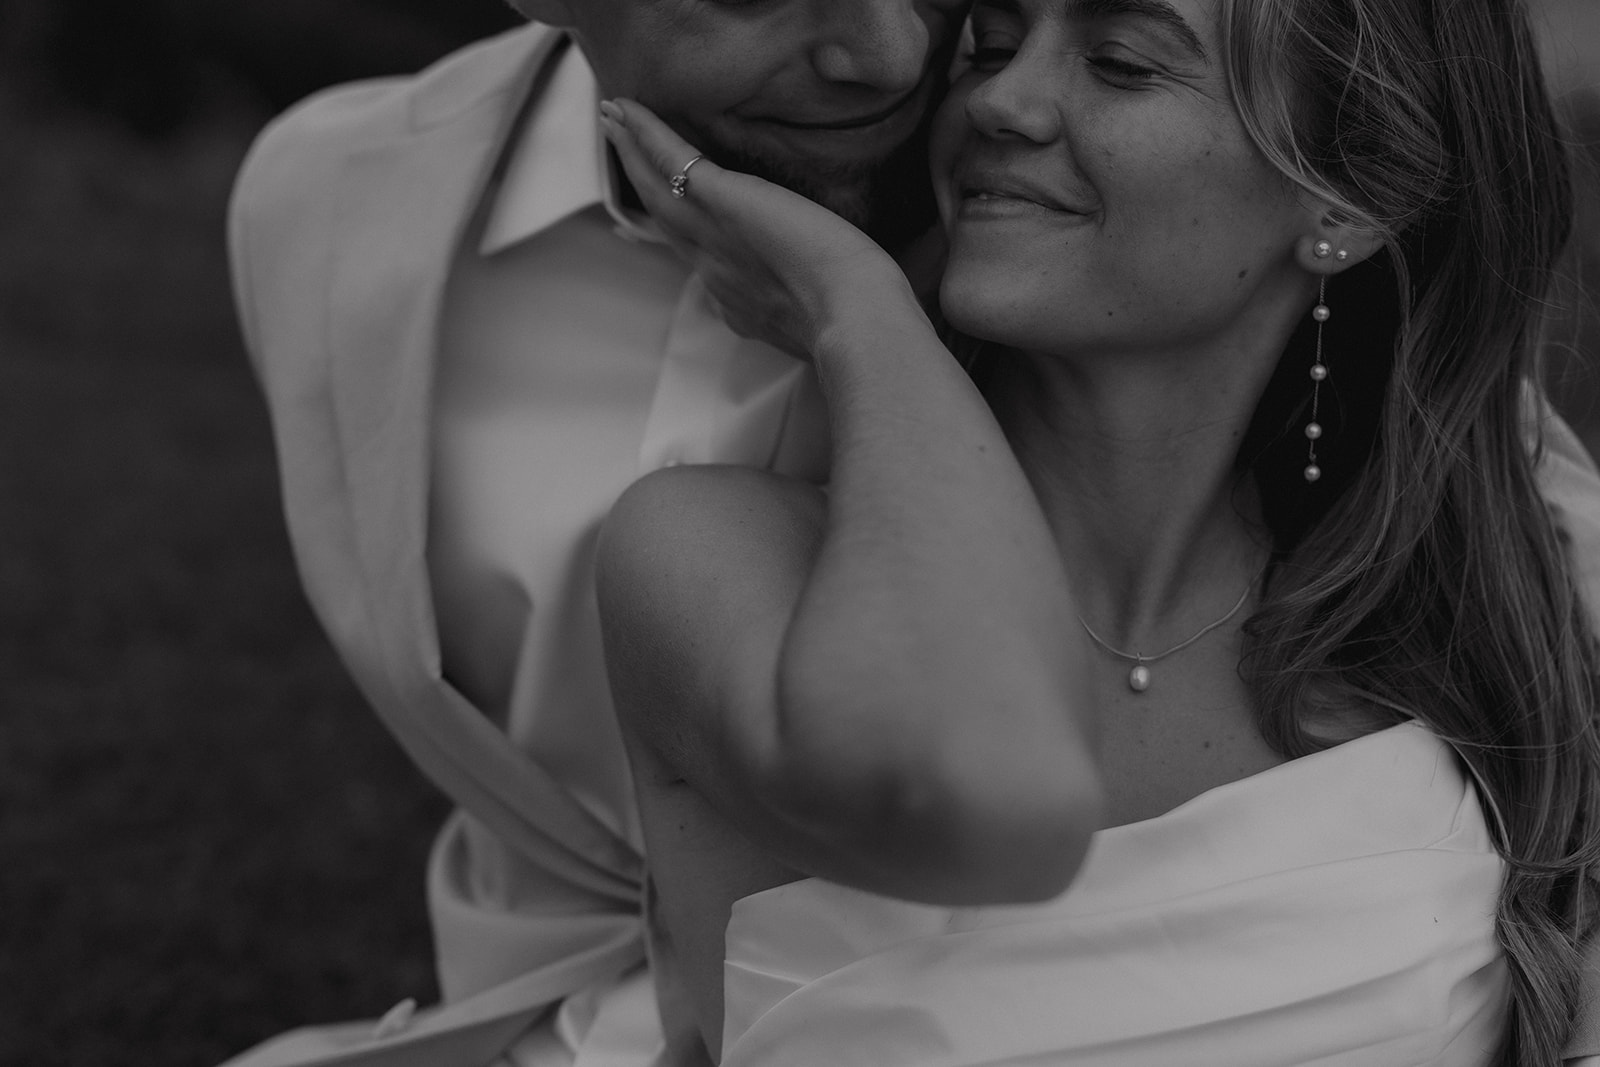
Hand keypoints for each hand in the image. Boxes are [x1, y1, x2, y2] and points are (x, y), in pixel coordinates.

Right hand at [599, 98, 918, 359]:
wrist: (850, 318)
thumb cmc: (855, 319)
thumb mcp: (821, 321)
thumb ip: (804, 312)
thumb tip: (812, 305)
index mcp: (740, 301)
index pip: (700, 261)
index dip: (678, 235)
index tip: (660, 223)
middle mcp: (714, 271)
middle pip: (666, 219)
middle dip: (642, 182)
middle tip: (618, 146)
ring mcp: (712, 236)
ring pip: (658, 189)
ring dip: (632, 152)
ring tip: (612, 117)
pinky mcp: (722, 202)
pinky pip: (674, 163)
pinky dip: (648, 135)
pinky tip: (628, 109)